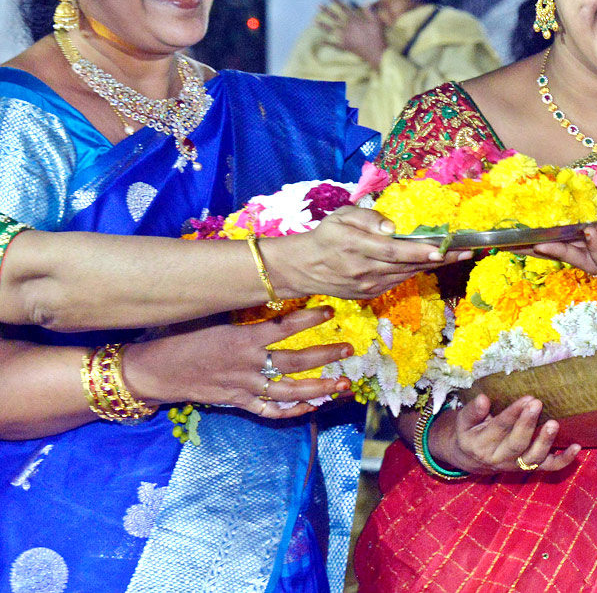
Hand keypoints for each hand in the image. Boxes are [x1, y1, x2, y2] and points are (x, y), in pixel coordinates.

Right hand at [123, 307, 354, 418]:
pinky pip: (271, 412)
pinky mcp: (238, 403)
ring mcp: (245, 388)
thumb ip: (235, 302)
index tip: (330, 310)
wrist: (151, 372)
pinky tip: (313, 407)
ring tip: (344, 384)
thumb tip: (261, 280)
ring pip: (290, 391)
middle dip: (326, 356)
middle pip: (296, 362)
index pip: (285, 327)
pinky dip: (293, 411)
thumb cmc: (176, 336)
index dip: (310, 317)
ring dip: (320, 388)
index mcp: (242, 340)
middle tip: (349, 349)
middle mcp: (249, 366)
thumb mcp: (206, 313)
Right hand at [268, 205, 469, 299]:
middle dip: (440, 258)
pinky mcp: (371, 294)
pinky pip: (398, 281)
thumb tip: (392, 227)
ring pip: (407, 274)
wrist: (304, 268)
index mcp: (356, 247)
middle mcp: (365, 270)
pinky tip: (431, 262)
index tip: (443, 248)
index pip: (394, 251)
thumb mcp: (341, 217)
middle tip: (467, 250)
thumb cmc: (326, 235)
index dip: (420, 251)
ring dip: (433, 265)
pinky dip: (415, 271)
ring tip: (457, 255)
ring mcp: (369, 286)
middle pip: (408, 265)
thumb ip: (367, 218)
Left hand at [316, 0, 387, 65]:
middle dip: (326, 11)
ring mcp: (345, 37)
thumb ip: (369, 10)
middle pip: (334, 17)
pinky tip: (321, 41)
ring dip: (323, 25)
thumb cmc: (377, 36)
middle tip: (318, 5)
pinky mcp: (346, 46)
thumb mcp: (375, 21)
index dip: (336, 1)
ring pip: (332, 30)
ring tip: (315, 21)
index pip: (343, 8)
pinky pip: (335, 45)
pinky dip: (328, 43)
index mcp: (354, 21)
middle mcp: (347, 28)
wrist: (376, 53)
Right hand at [428, 394, 580, 474]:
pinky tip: (576, 447)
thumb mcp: (463, 422)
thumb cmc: (470, 432)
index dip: (513, 413)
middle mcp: (499, 459)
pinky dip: (564, 460)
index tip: (526, 398)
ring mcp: (517, 465)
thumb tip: (483, 399)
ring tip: (554, 423)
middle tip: (537, 404)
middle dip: (527, 425)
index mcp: (481, 445)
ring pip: (533, 458)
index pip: (499, 428)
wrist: (471, 459)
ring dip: (545, 442)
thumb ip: (473, 411)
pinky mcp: (530, 468)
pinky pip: (549, 467)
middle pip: (516, 444)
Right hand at [536, 194, 596, 290]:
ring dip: (555, 249)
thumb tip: (576, 188)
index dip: (550, 221)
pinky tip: (586, 235)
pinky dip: (590, 248)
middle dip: (541, 241)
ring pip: (574, 255)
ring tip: (534, 243)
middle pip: (565, 242)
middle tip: (514, 240)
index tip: (527, 217)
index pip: (570, 222)